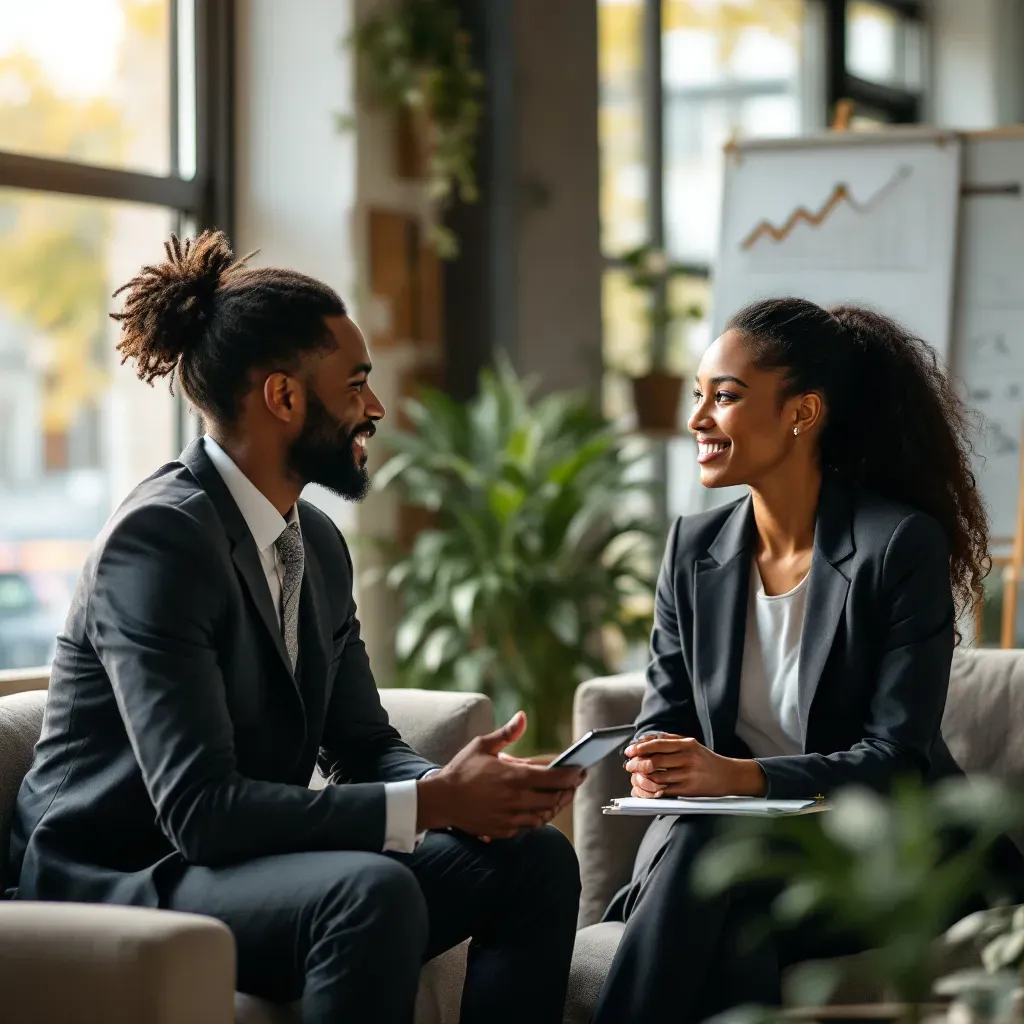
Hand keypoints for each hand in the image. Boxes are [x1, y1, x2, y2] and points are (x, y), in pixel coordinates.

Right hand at [417, 712, 584, 838]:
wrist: (440, 800)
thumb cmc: (461, 770)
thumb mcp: (482, 745)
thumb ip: (506, 733)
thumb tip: (522, 716)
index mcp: (513, 776)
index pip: (554, 778)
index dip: (572, 775)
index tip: (581, 770)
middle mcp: (515, 799)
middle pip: (554, 799)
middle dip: (568, 791)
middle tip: (575, 783)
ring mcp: (509, 817)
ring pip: (544, 816)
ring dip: (555, 806)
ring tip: (561, 795)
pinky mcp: (502, 830)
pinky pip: (528, 827)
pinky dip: (538, 818)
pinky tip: (539, 808)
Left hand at [623, 735, 765, 797]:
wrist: (728, 775)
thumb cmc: (705, 759)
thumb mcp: (690, 744)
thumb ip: (669, 741)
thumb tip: (644, 742)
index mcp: (687, 744)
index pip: (657, 744)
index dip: (640, 748)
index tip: (629, 751)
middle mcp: (688, 758)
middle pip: (655, 761)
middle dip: (638, 764)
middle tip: (629, 766)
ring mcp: (689, 775)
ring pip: (659, 777)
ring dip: (643, 778)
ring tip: (637, 777)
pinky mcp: (690, 790)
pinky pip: (666, 790)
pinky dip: (654, 790)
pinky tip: (648, 788)